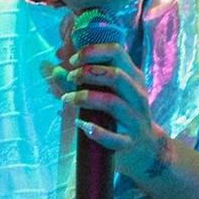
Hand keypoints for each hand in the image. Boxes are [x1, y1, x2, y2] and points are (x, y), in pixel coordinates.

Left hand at [59, 40, 173, 184]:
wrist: (145, 147)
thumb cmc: (120, 113)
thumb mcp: (109, 92)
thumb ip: (81, 81)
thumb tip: (54, 69)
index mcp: (133, 77)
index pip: (116, 52)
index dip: (92, 51)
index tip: (73, 60)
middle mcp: (137, 96)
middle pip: (116, 76)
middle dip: (87, 73)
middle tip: (70, 78)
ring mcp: (135, 119)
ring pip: (112, 103)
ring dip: (85, 98)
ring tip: (67, 99)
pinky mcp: (129, 142)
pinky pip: (112, 137)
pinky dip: (94, 131)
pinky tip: (81, 125)